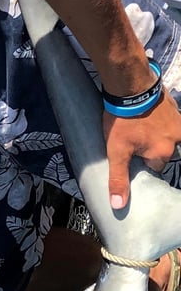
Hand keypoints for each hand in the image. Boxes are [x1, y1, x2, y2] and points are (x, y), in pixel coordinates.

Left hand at [105, 93, 180, 209]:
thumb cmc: (122, 120)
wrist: (130, 85)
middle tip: (133, 141)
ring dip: (155, 136)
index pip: (155, 168)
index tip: (132, 157)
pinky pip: (169, 123)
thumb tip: (119, 205)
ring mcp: (178, 121)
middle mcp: (176, 137)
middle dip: (150, 150)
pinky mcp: (175, 109)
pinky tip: (145, 120)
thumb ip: (118, 179)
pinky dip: (158, 124)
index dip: (142, 164)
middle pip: (163, 153)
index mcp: (163, 152)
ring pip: (167, 137)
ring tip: (138, 130)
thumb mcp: (116, 152)